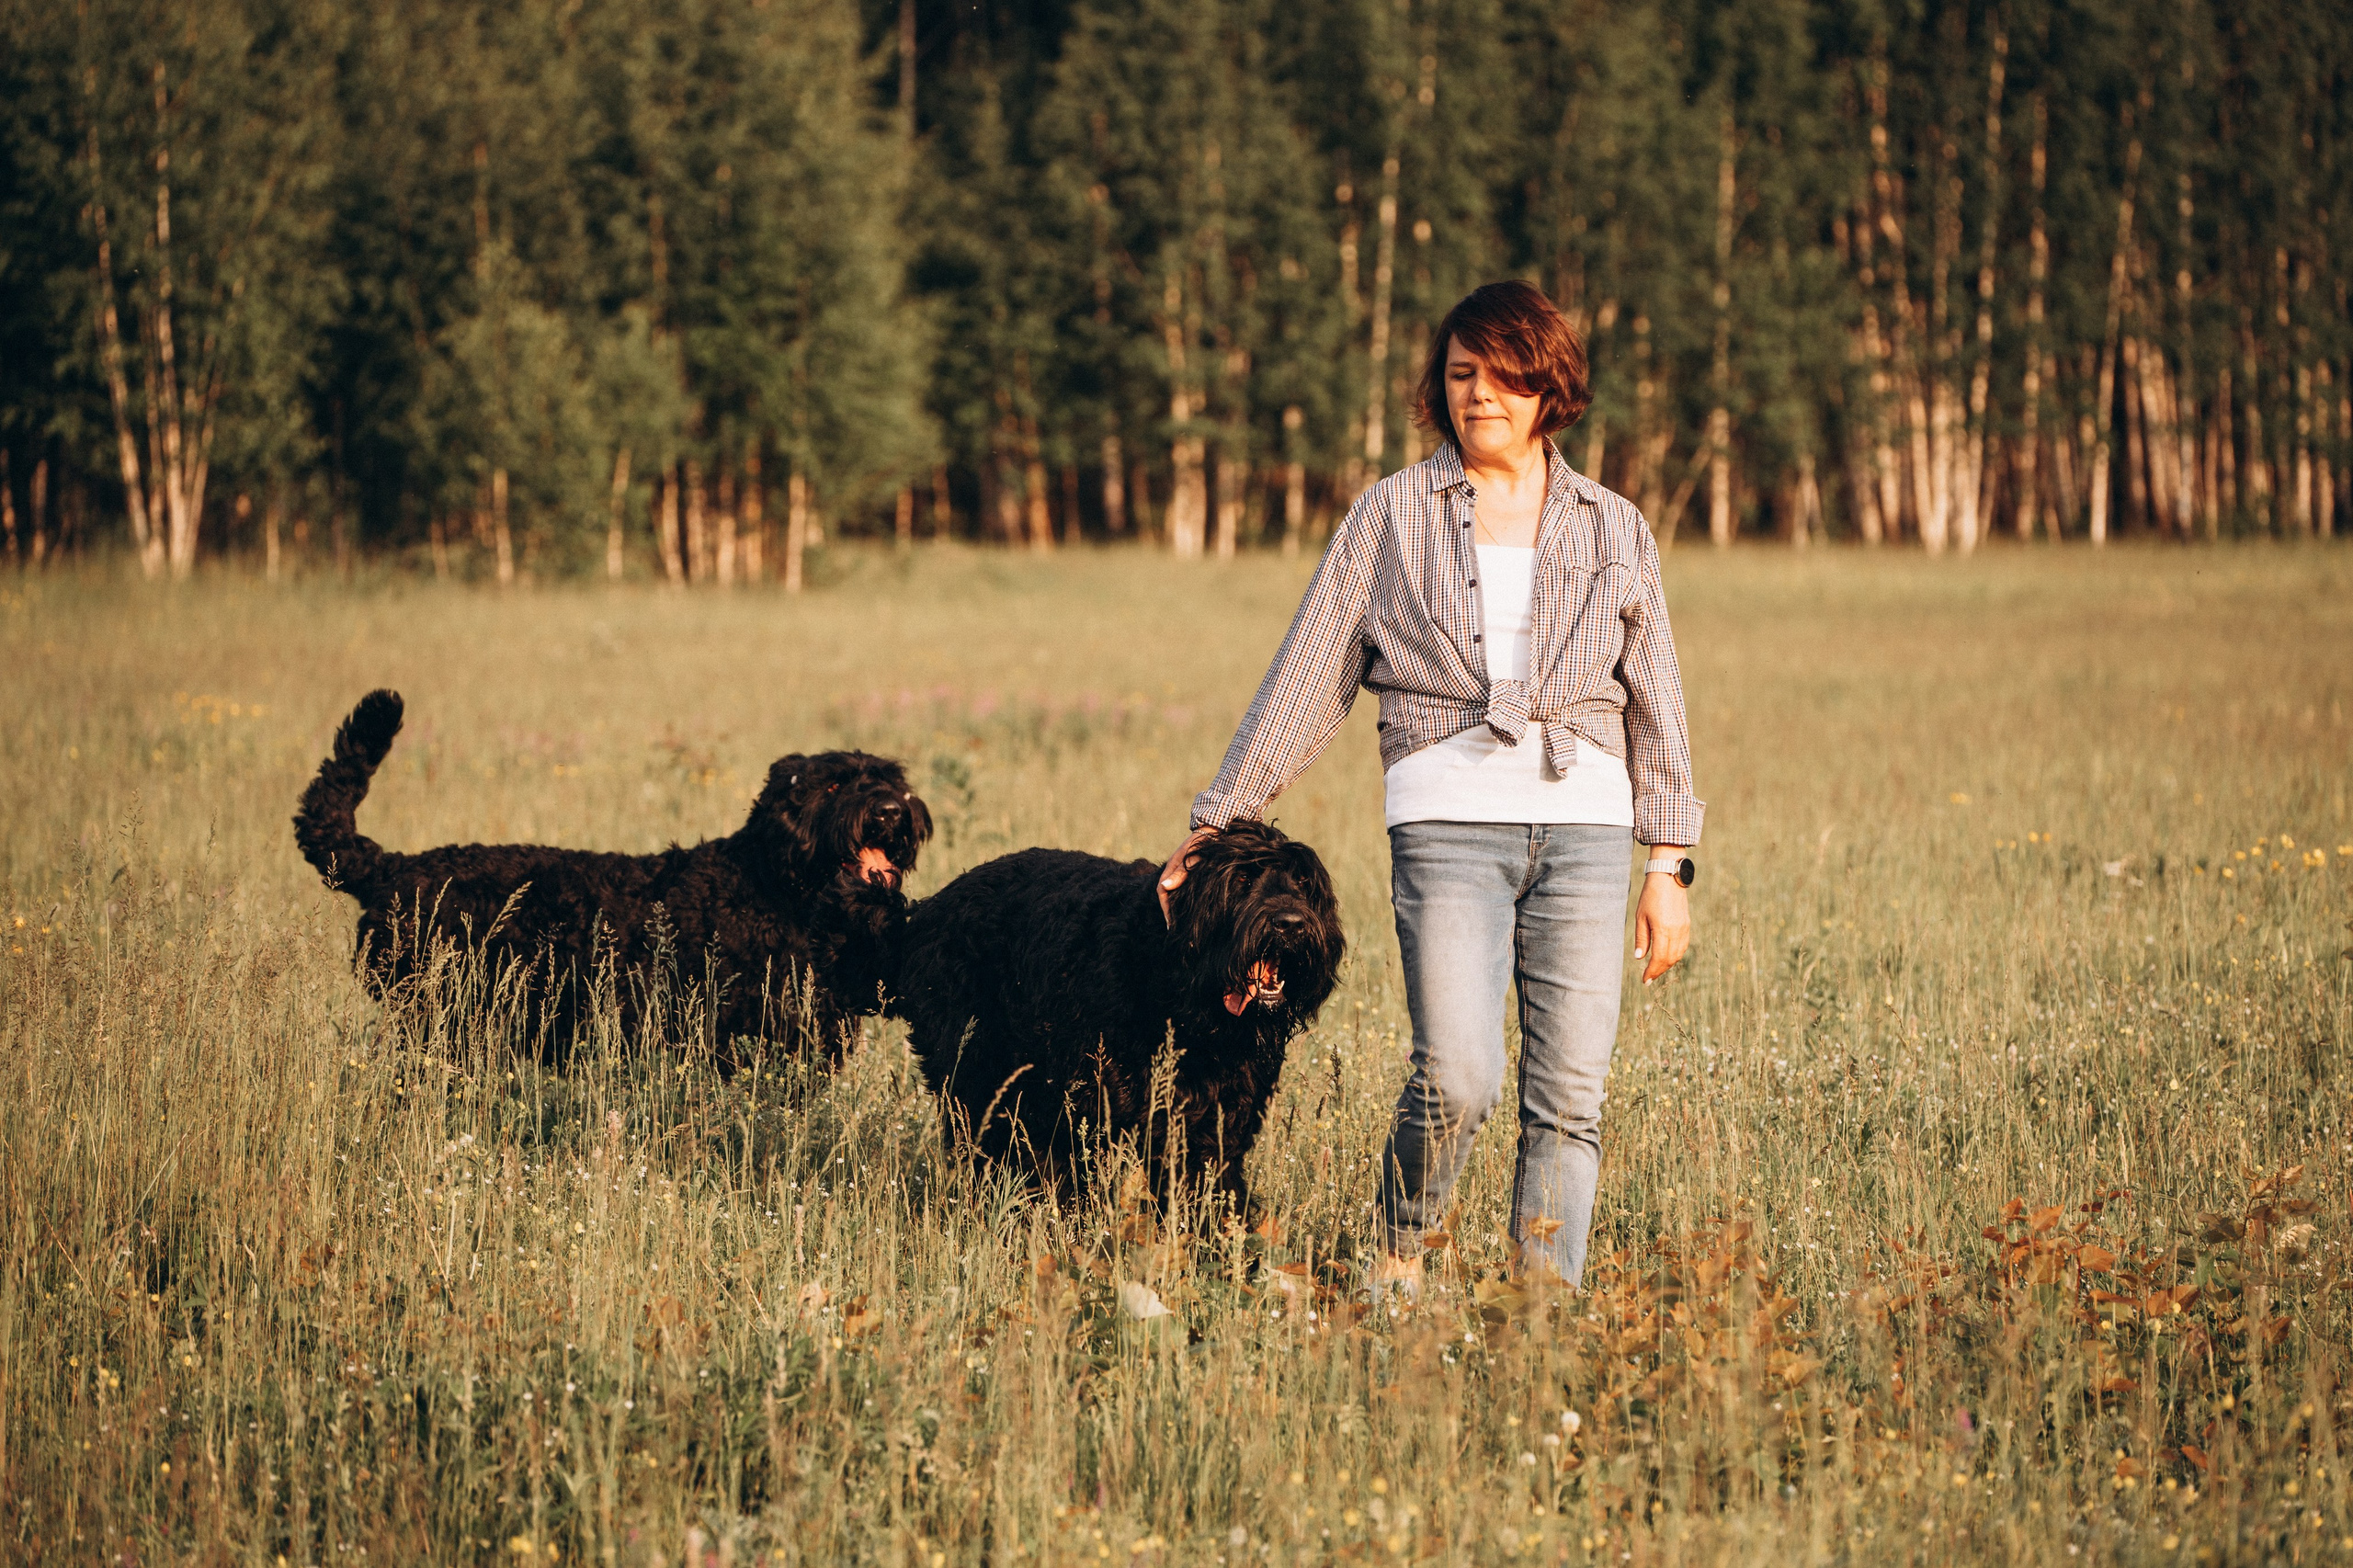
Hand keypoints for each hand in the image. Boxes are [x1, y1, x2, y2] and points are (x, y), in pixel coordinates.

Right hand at [1157, 825, 1215, 925]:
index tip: (1171, 924)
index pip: (1162, 891)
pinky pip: (1186, 888)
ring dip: (1178, 907)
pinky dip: (1187, 900)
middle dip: (1171, 912)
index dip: (1165, 909)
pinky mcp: (1193, 871)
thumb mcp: (1193, 857)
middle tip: (1177, 929)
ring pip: (1177, 892)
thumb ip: (1180, 872)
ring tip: (1184, 923)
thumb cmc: (1205, 842)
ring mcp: (1183, 870)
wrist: (1217, 829)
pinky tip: (1194, 909)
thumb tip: (1164, 888)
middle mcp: (1175, 870)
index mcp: (1172, 867)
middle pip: (1168, 895)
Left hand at [1633, 860, 1690, 984]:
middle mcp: (1677, 932)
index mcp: (1664, 930)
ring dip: (1667, 964)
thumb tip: (1639, 958)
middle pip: (1669, 959)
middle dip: (1659, 971)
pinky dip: (1675, 955)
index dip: (1651, 972)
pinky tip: (1666, 956)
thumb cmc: (1650, 895)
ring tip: (1655, 969)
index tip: (1644, 981)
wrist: (1668, 877)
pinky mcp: (1687, 924)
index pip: (1658, 959)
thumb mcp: (1640, 916)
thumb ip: (1641, 938)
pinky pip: (1683, 946)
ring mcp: (1684, 928)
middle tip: (1648, 978)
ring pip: (1678, 954)